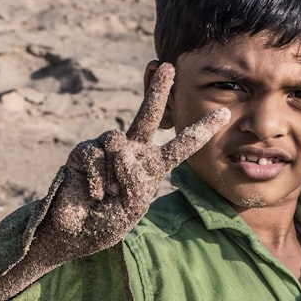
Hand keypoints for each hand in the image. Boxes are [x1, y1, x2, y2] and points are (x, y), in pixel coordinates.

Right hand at [46, 61, 228, 246]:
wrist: (75, 233)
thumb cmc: (108, 221)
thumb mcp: (133, 203)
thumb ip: (134, 176)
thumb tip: (120, 146)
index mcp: (151, 166)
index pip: (180, 145)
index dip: (201, 130)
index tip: (225, 113)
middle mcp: (130, 152)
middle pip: (147, 116)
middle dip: (157, 92)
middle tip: (169, 67)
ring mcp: (106, 150)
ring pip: (117, 139)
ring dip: (117, 169)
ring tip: (111, 193)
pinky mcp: (83, 152)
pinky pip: (95, 153)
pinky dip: (98, 177)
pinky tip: (95, 194)